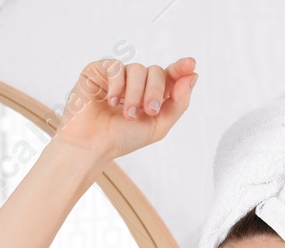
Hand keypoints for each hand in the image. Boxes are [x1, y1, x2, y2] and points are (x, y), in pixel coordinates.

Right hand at [56, 57, 197, 163]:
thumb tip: (193, 76)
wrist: (92, 146)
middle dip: (155, 91)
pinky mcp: (98, 71)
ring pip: (137, 69)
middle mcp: (135, 82)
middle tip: (149, 111)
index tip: (190, 64)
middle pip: (156, 71)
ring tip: (126, 114)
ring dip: (135, 93)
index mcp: (151, 94)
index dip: (180, 68)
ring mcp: (117, 75)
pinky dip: (116, 85)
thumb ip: (178, 103)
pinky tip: (110, 102)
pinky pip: (115, 66)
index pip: (170, 75)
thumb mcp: (158, 126)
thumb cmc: (121, 139)